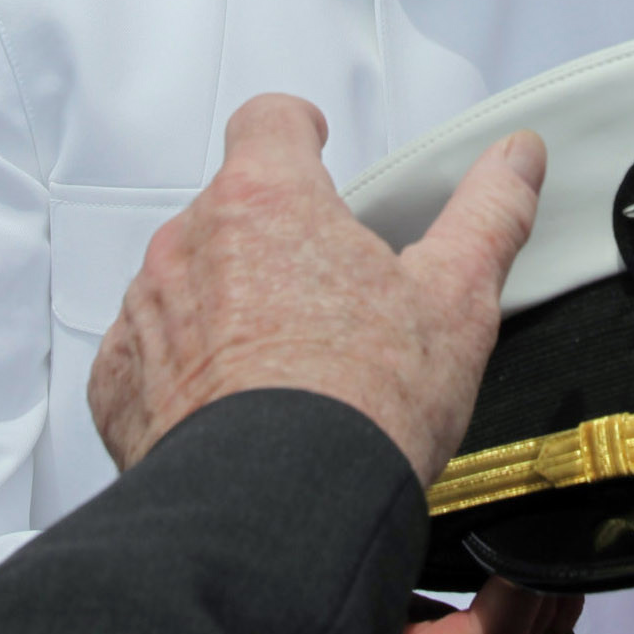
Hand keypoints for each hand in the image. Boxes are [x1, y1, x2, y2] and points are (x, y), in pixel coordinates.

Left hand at [89, 95, 543, 483]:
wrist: (278, 512)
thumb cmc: (361, 404)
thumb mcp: (456, 296)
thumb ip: (489, 211)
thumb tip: (515, 161)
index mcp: (268, 199)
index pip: (268, 120)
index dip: (296, 128)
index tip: (313, 144)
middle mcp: (190, 243)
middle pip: (232, 206)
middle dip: (274, 233)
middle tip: (329, 289)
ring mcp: (148, 313)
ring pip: (188, 279)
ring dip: (226, 299)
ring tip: (286, 359)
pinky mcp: (118, 385)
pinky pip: (151, 352)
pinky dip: (186, 367)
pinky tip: (239, 405)